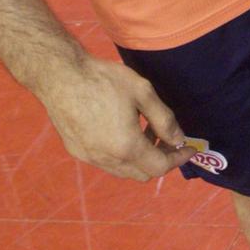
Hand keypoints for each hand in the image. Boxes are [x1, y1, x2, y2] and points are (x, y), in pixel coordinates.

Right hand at [40, 55, 196, 181]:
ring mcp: (89, 157)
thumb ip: (164, 119)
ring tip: (143, 129)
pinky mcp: (76, 151)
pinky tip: (120, 129)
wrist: (60, 75)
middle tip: (166, 136)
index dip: (178, 159)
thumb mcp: (143, 92)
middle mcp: (106, 159)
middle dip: (159, 158)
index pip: (160, 167)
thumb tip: (178, 139)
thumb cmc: (103, 80)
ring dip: (139, 157)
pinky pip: (106, 162)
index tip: (189, 148)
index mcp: (126, 147)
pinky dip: (121, 154)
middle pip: (142, 173)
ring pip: (123, 170)